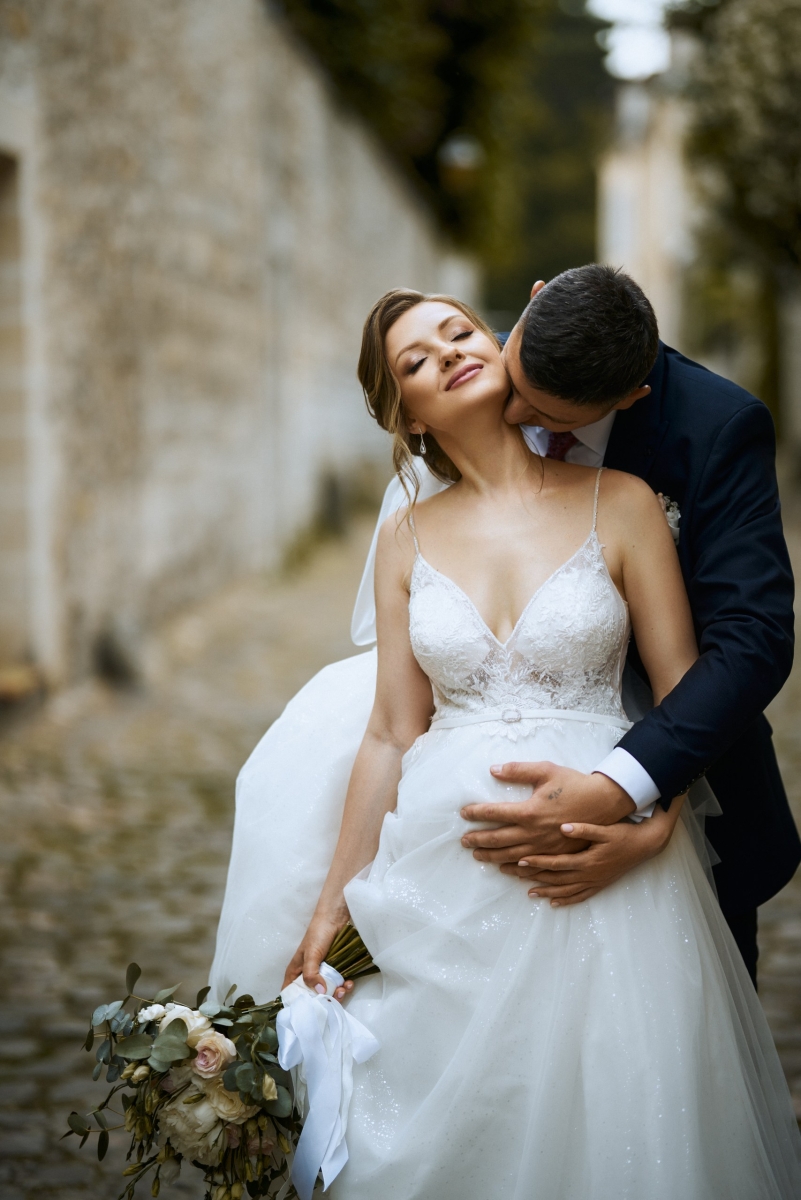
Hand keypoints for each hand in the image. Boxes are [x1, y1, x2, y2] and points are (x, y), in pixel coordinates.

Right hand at [282, 908, 354, 1000]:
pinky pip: (339, 984)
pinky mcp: (336, 970)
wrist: (336, 918)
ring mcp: (323, 974)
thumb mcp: (311, 954)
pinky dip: (345, 986)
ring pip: (328, 992)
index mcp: (296, 972)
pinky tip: (350, 982)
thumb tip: (320, 993)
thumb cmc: (318, 933)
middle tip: (334, 998)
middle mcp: (308, 975)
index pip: (290, 993)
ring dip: (338, 994)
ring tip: (344, 988)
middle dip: (324, 1000)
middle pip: (312, 996)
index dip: (296, 1004)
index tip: (308, 1012)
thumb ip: (311, 974)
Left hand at [460, 761, 634, 865]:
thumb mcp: (546, 770)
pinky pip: (533, 867)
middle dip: (479, 841)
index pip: (494, 813)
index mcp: (529, 811)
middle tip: (464, 842)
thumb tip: (494, 769)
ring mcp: (546, 847)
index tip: (464, 813)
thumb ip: (518, 770)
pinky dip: (517, 870)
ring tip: (479, 856)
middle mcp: (534, 832)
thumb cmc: (574, 784)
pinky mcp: (557, 854)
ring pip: (513, 857)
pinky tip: (508, 870)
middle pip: (499, 839)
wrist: (604, 802)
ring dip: (493, 857)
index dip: (476, 813)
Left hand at [500, 806, 677, 905]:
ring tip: (528, 892)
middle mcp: (588, 875)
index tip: (519, 860)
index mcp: (587, 860)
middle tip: (513, 874)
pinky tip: (554, 903)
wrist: (645, 846)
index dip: (537, 862)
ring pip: (565, 890)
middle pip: (556, 878)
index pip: (556, 863)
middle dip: (533, 877)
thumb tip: (564, 828)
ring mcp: (594, 882)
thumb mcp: (605, 829)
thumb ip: (584, 829)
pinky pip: (580, 896)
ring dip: (546, 891)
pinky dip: (566, 901)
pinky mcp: (600, 885)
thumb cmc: (624, 834)